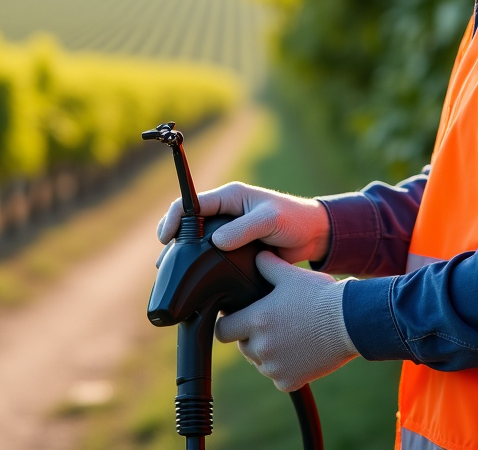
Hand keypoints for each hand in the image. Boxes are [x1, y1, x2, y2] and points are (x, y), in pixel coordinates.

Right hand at [155, 182, 330, 262]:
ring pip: (195, 242)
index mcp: (229, 197)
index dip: (174, 218)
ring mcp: (227, 232)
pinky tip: (192, 281)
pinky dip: (198, 266)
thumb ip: (244, 228)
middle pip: (188, 223)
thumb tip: (217, 242)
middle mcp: (224, 212)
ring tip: (171, 274)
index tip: (167, 237)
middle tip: (164, 263)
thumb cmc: (294, 220)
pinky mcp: (233, 250)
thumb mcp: (270, 219)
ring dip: (182, 256)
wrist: (313, 237)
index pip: (192, 203)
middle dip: (172, 240)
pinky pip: (210, 256)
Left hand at [215, 252, 357, 391]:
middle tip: (273, 325)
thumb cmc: (320, 295)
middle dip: (251, 336)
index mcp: (256, 320)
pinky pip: (278, 377)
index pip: (223, 331)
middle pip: (243, 346)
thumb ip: (267, 265)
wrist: (350, 322)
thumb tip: (256, 255)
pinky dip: (286, 369)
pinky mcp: (289, 381)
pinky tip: (300, 353)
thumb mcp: (291, 275)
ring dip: (269, 353)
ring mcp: (274, 367)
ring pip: (260, 362)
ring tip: (290, 336)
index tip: (237, 319)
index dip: (229, 323)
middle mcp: (261, 347)